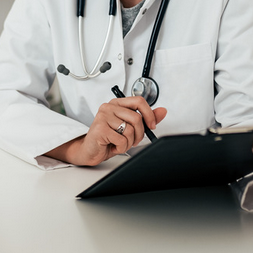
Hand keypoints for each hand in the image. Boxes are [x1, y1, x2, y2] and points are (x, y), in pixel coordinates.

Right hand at [48, 97, 167, 165]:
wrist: (89, 151)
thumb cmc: (108, 139)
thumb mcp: (129, 128)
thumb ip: (145, 118)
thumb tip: (162, 111)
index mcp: (117, 103)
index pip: (139, 101)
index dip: (149, 114)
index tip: (152, 125)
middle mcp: (109, 107)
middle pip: (137, 118)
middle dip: (139, 134)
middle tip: (133, 141)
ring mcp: (103, 116)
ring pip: (130, 130)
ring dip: (129, 143)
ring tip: (119, 143)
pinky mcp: (100, 128)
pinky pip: (122, 140)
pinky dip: (121, 148)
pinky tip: (113, 146)